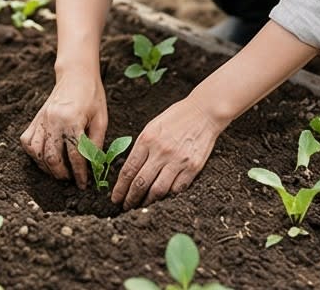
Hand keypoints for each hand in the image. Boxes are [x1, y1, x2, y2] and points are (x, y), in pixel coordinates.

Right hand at [20, 68, 106, 188]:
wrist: (76, 75)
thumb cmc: (92, 96)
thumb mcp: (101, 119)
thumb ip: (96, 143)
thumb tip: (94, 166)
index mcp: (72, 120)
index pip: (75, 155)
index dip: (80, 173)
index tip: (83, 184)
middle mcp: (53, 121)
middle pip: (52, 158)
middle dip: (61, 174)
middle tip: (70, 179)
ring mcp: (41, 120)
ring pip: (36, 153)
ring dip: (46, 167)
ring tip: (59, 171)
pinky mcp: (35, 119)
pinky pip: (27, 142)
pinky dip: (34, 154)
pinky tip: (45, 157)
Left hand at [111, 96, 225, 209]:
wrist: (204, 112)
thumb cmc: (176, 118)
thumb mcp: (152, 127)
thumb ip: (141, 147)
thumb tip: (131, 170)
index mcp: (147, 139)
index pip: (128, 170)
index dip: (120, 188)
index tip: (115, 198)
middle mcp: (160, 151)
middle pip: (140, 183)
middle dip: (130, 199)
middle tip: (126, 207)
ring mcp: (177, 160)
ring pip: (158, 190)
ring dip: (148, 201)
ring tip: (142, 206)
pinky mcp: (193, 167)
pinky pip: (177, 189)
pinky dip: (168, 196)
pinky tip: (163, 199)